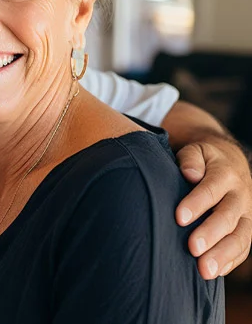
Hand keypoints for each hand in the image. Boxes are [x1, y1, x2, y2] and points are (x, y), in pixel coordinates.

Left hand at [175, 135, 251, 278]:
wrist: (230, 163)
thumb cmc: (203, 159)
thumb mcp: (195, 151)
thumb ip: (190, 160)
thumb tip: (189, 174)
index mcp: (225, 174)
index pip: (211, 190)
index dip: (196, 204)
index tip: (179, 218)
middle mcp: (240, 196)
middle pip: (228, 217)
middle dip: (211, 234)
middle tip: (192, 248)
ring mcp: (247, 215)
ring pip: (240, 237)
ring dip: (223, 255)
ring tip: (204, 271)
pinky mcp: (247, 229)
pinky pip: (244, 248)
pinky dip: (231, 262)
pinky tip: (215, 272)